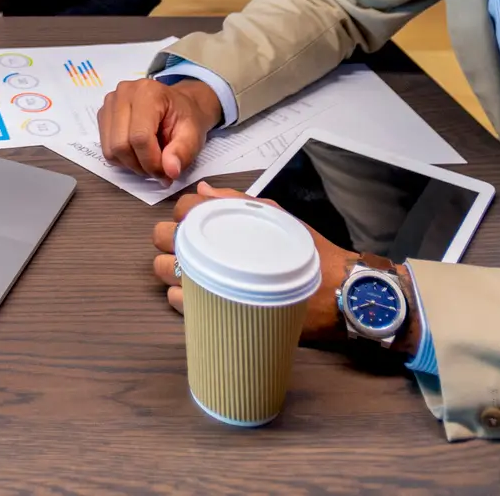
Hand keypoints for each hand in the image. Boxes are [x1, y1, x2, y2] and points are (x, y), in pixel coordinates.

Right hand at [97, 76, 221, 178]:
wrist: (178, 106)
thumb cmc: (186, 117)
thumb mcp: (194, 135)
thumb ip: (183, 152)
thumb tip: (170, 171)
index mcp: (148, 92)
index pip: (140, 137)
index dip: (152, 162)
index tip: (166, 172)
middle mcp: (124, 93)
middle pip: (121, 145)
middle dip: (141, 165)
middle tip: (159, 169)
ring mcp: (110, 103)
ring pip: (111, 150)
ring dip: (131, 164)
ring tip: (149, 159)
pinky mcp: (103, 114)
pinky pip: (106, 148)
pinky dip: (122, 158)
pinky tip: (138, 152)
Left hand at [151, 186, 419, 355]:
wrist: (335, 292)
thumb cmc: (306, 252)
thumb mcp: (275, 215)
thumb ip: (234, 200)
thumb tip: (202, 189)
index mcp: (228, 219)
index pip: (183, 207)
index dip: (183, 215)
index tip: (194, 225)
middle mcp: (213, 246)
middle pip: (164, 237)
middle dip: (169, 240)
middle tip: (189, 249)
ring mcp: (210, 280)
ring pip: (164, 271)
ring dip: (170, 270)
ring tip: (192, 273)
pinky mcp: (214, 310)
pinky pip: (177, 302)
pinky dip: (180, 297)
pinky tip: (196, 294)